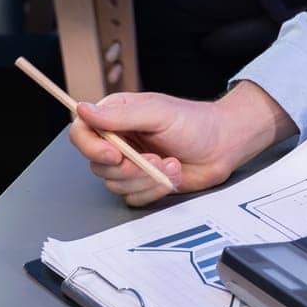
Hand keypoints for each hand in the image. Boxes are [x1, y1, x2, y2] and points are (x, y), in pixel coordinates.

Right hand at [69, 81, 294, 205]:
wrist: (224, 146)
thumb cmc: (195, 123)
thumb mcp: (158, 113)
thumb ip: (120, 115)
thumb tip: (83, 109)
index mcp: (117, 115)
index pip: (82, 131)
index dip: (91, 147)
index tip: (113, 155)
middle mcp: (119, 140)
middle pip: (97, 164)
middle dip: (127, 167)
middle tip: (153, 159)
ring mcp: (130, 163)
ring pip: (114, 184)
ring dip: (145, 178)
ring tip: (170, 163)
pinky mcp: (142, 183)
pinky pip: (132, 197)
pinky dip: (153, 190)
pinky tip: (172, 174)